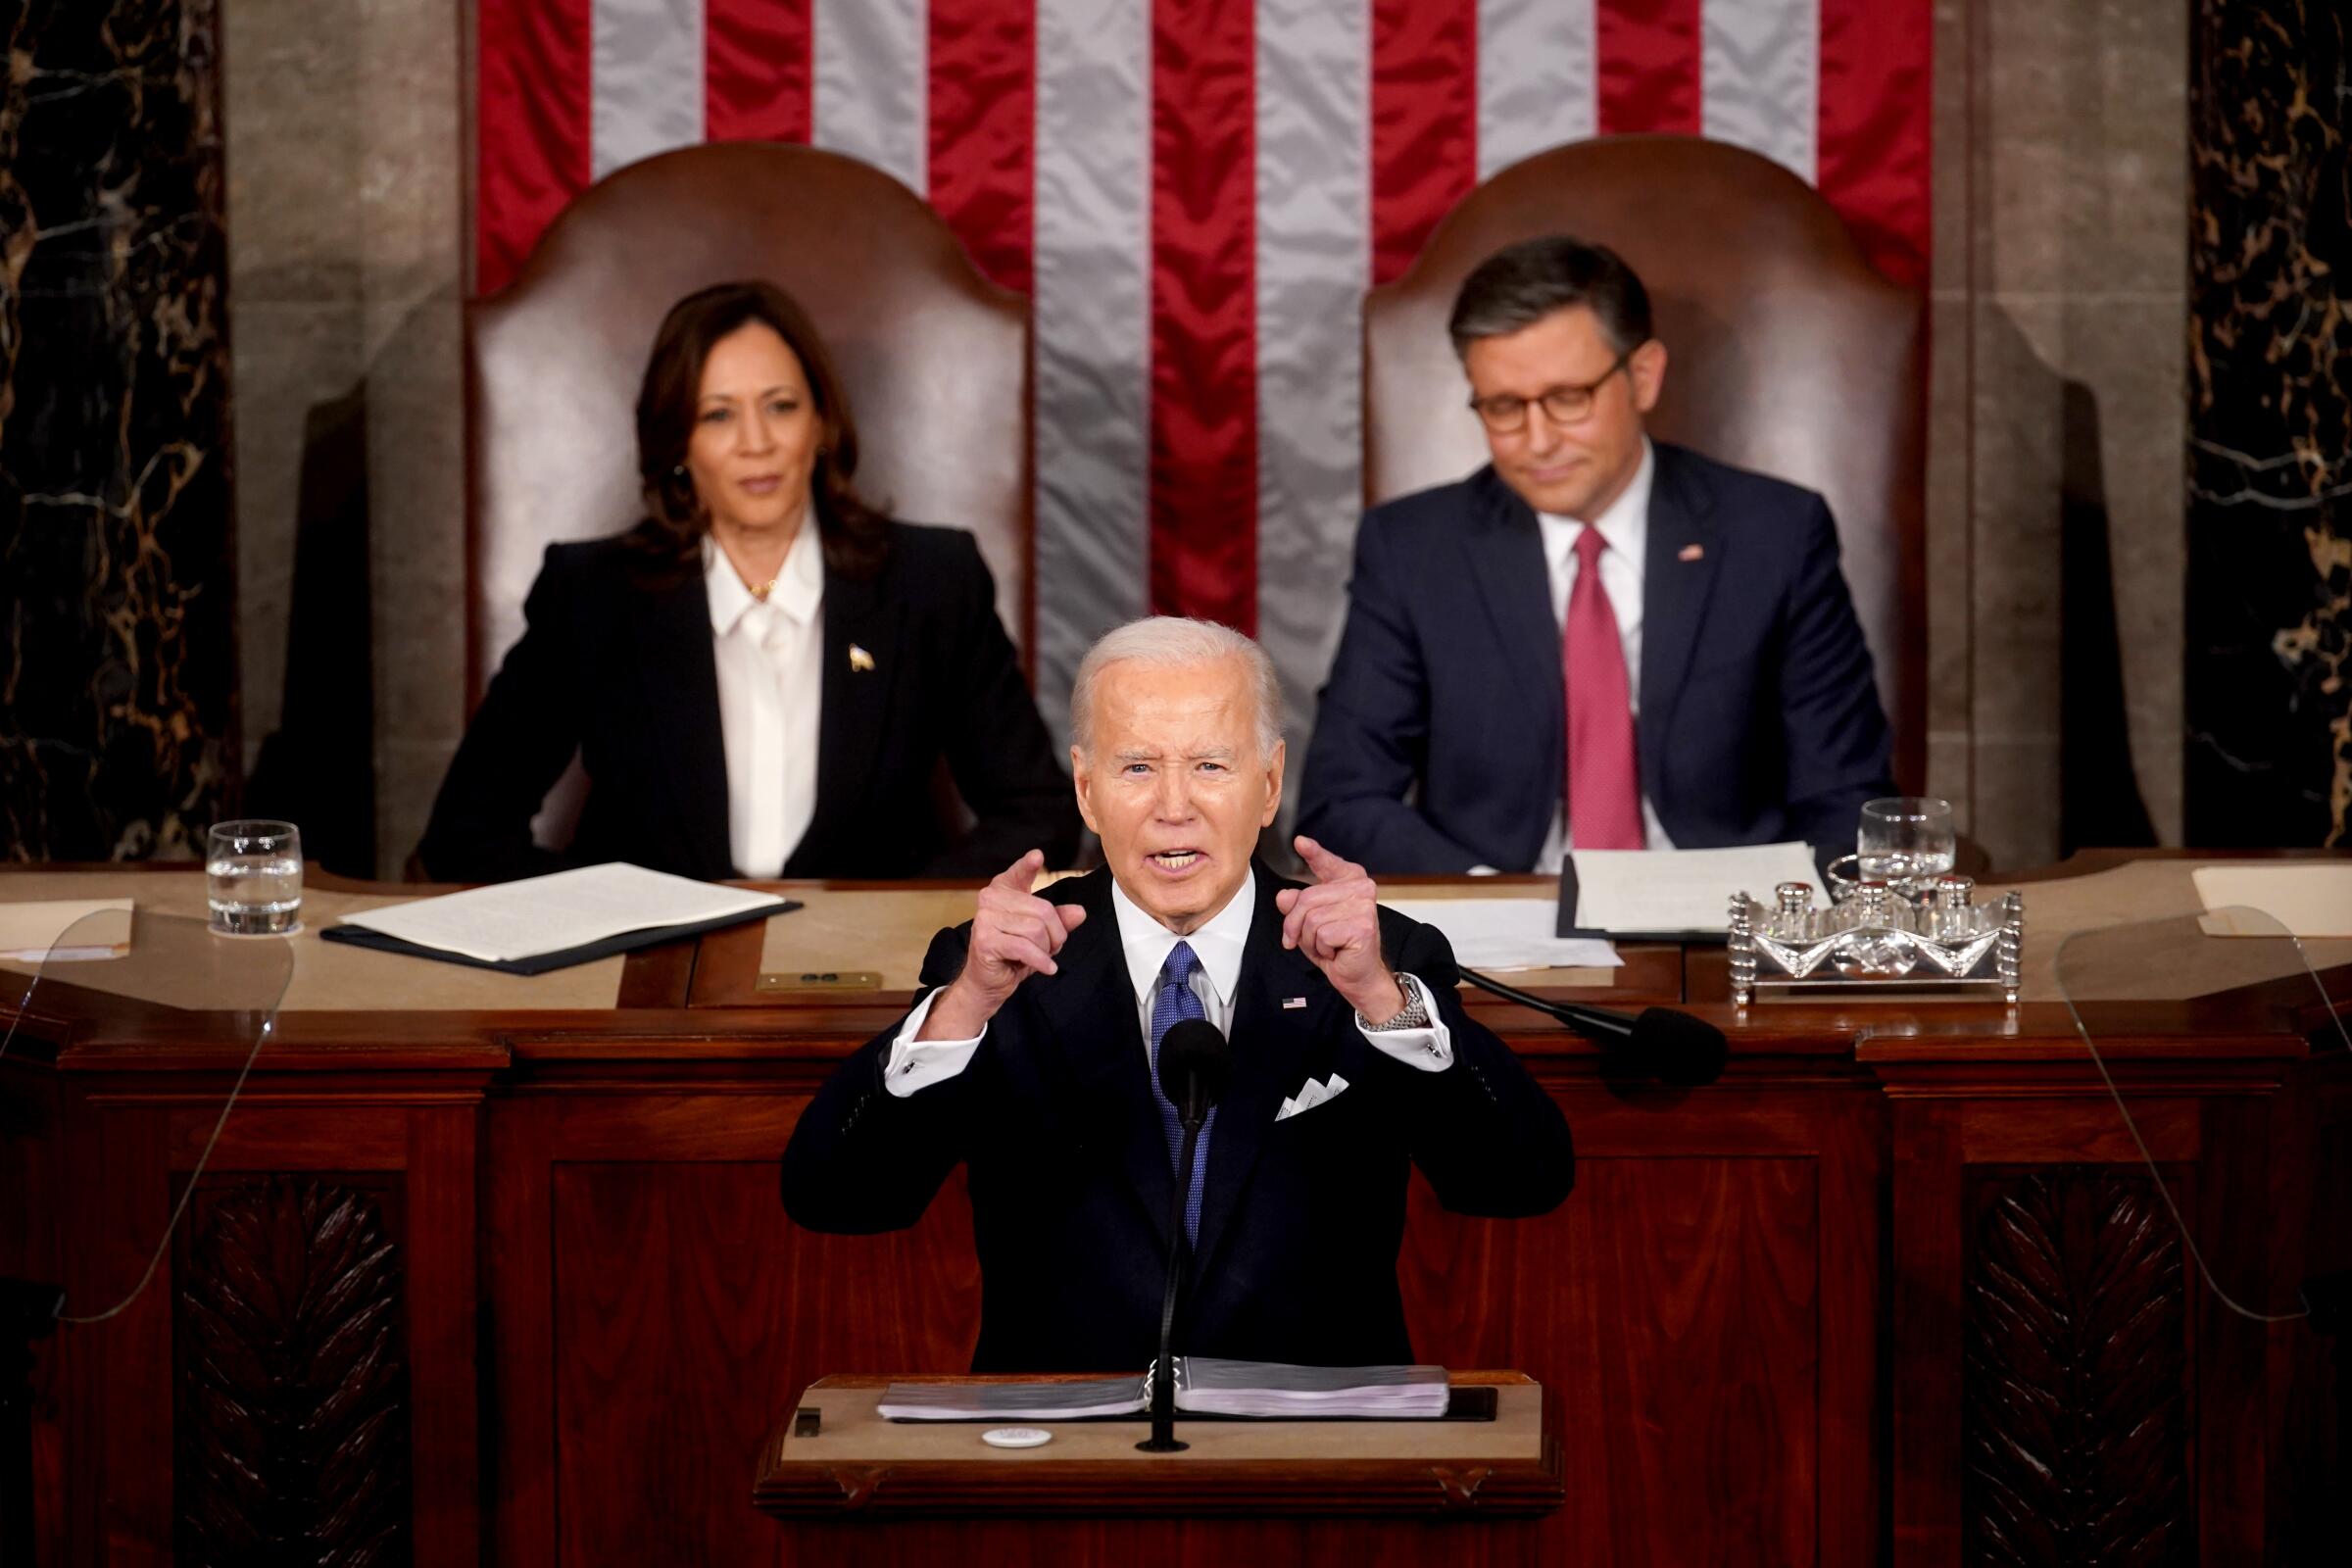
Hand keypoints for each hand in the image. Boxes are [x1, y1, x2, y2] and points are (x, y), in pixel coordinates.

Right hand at [919, 850, 1087, 1039]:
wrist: (988, 982)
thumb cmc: (1013, 954)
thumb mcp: (1041, 935)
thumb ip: (1059, 921)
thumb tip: (1078, 912)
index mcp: (1003, 891)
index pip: (1018, 874)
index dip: (1028, 866)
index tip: (1038, 856)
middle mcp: (990, 899)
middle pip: (1043, 910)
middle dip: (1055, 934)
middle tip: (1049, 948)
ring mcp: (985, 919)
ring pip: (1036, 930)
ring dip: (1046, 949)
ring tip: (1039, 957)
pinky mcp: (985, 941)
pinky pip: (1025, 947)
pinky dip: (1041, 960)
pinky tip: (1047, 968)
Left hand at [1273, 836, 1406, 1022]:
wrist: (1359, 976)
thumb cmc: (1337, 948)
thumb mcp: (1309, 924)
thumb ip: (1297, 906)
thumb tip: (1284, 897)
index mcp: (1350, 881)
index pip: (1327, 863)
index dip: (1313, 853)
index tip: (1300, 842)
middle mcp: (1360, 888)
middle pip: (1306, 899)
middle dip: (1297, 925)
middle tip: (1308, 941)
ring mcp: (1362, 906)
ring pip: (1311, 919)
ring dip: (1311, 941)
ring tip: (1327, 946)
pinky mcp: (1361, 926)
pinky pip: (1321, 935)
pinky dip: (1321, 949)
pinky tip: (1336, 951)